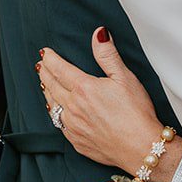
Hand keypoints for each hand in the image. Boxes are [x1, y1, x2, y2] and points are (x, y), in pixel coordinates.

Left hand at [37, 30, 181, 174]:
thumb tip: (98, 34)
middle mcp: (73, 107)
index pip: (59, 69)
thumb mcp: (125, 78)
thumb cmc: (136, 113)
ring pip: (52, 105)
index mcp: (84, 89)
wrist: (141, 148)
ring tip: (45, 83)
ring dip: (47, 92)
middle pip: (52, 86)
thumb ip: (108, 55)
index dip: (50, 59)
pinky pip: (58, 124)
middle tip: (41, 65)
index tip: (45, 53)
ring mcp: (72, 126)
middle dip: (45, 73)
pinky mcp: (76, 141)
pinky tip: (56, 110)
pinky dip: (54, 112)